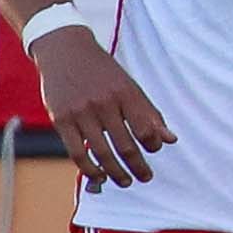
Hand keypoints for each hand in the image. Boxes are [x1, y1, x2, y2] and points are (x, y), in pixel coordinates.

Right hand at [33, 23, 173, 189]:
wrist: (64, 51)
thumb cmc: (102, 72)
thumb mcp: (130, 86)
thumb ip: (149, 113)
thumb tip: (170, 140)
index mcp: (126, 93)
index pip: (146, 129)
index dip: (154, 145)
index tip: (154, 150)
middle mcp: (105, 103)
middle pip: (126, 145)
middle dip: (138, 166)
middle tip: (145, 177)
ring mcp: (81, 112)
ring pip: (102, 152)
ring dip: (117, 172)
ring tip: (125, 181)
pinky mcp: (61, 120)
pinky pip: (77, 152)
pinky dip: (90, 168)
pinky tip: (99, 175)